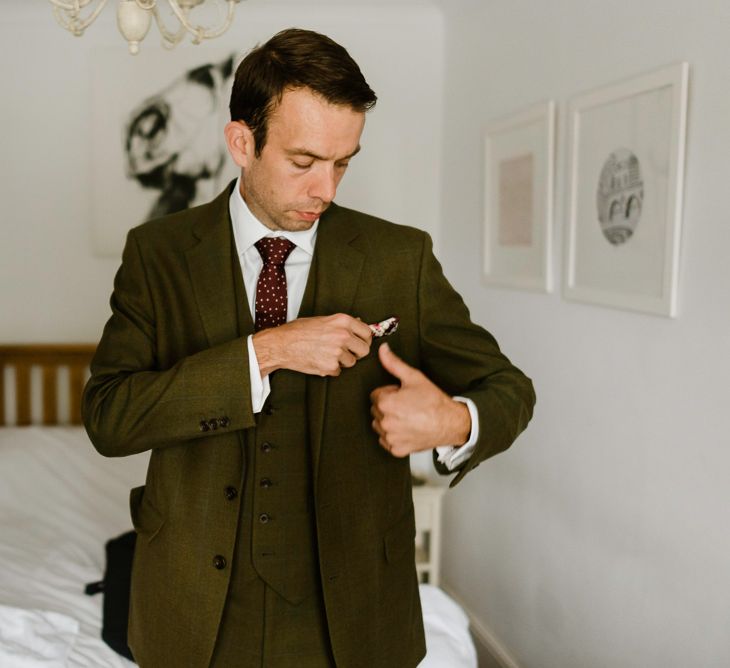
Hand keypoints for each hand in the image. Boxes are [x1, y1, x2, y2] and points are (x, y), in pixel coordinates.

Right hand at [252, 313, 371, 376]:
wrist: (281, 344)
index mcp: (343, 320)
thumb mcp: (322, 320)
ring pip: (352, 362)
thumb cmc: (298, 331)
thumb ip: (342, 324)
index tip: (360, 343)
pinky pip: (339, 371)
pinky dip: (331, 369)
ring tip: (326, 354)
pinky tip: (319, 360)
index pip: (367, 333)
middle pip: (364, 350)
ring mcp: (337, 352)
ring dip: (342, 362)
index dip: (364, 339)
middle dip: (357, 353)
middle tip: (346, 352)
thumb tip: (359, 323)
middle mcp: (343, 335)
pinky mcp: (330, 366)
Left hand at [370, 343, 470, 456]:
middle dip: (388, 406)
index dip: (390, 393)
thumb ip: (394, 363)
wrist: (450, 423)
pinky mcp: (396, 450)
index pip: (376, 395)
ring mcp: (390, 438)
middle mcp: (385, 422)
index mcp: (385, 403)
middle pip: (377, 410)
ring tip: (408, 417)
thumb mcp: (414, 377)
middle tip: (407, 405)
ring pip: (380, 426)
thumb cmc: (434, 401)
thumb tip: (382, 350)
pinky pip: (387, 441)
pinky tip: (408, 429)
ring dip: (389, 421)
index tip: (403, 395)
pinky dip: (395, 436)